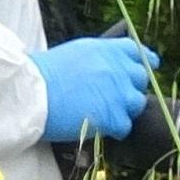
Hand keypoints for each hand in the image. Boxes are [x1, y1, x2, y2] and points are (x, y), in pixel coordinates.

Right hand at [30, 35, 158, 142]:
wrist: (33, 92)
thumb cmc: (45, 73)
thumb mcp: (77, 53)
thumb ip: (99, 59)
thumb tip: (107, 69)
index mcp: (110, 50)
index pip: (139, 52)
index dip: (143, 62)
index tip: (146, 67)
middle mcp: (120, 69)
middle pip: (141, 79)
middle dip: (131, 88)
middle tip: (115, 97)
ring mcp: (120, 94)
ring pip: (137, 104)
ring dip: (124, 109)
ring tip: (106, 114)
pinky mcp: (114, 118)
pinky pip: (125, 126)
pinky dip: (114, 130)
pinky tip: (100, 128)